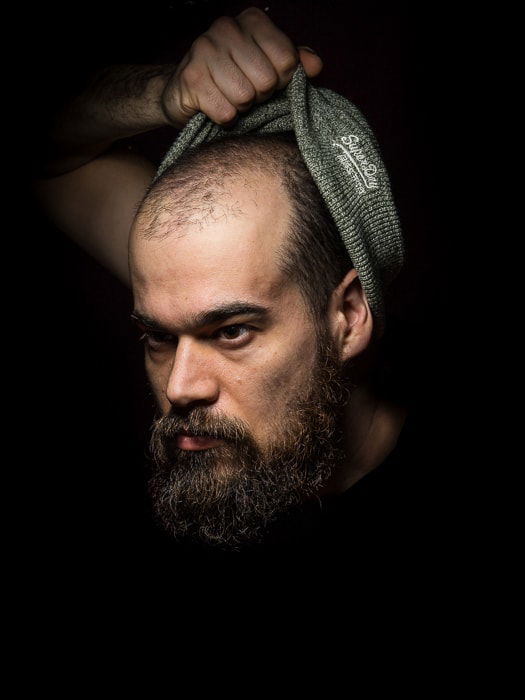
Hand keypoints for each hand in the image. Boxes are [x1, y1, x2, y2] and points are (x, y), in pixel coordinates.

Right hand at [161, 6, 322, 128]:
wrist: (184, 91)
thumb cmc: (231, 79)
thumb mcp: (266, 66)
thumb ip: (292, 63)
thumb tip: (315, 65)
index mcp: (251, 21)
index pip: (286, 59)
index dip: (280, 80)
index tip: (265, 80)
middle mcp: (227, 28)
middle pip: (266, 80)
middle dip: (259, 96)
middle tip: (244, 91)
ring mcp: (205, 50)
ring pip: (245, 97)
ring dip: (240, 108)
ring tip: (228, 97)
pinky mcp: (191, 78)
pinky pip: (226, 112)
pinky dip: (224, 118)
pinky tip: (215, 106)